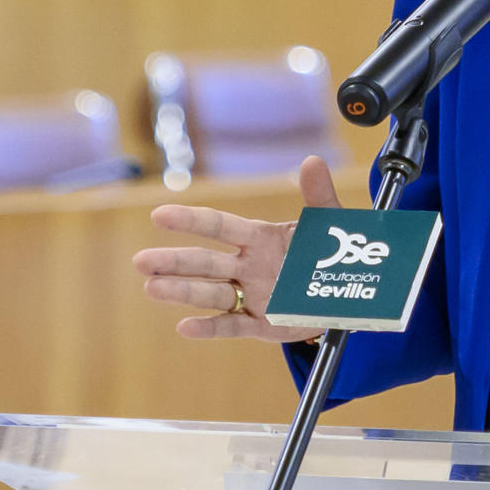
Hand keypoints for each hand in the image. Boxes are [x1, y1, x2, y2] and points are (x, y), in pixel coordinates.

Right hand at [132, 155, 337, 343]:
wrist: (349, 295)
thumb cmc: (332, 253)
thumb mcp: (330, 224)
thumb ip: (319, 196)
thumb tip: (312, 161)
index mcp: (259, 238)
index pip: (219, 226)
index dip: (190, 220)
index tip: (159, 215)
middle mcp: (248, 266)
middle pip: (205, 262)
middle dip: (173, 261)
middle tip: (141, 261)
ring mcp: (252, 296)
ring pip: (211, 293)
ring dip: (182, 291)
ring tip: (152, 288)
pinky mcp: (262, 325)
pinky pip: (233, 326)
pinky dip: (210, 328)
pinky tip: (185, 327)